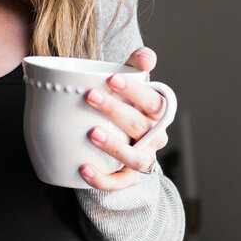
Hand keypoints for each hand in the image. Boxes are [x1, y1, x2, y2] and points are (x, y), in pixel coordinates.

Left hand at [80, 47, 169, 190]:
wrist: (120, 141)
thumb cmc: (124, 106)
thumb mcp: (130, 83)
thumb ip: (136, 65)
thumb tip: (145, 57)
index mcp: (158, 113)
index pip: (153, 101)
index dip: (135, 91)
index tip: (111, 79)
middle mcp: (154, 137)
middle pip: (140, 126)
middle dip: (116, 111)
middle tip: (90, 96)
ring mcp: (143, 159)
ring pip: (136, 158)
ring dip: (115, 146)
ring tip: (91, 133)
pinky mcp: (129, 178)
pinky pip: (119, 183)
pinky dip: (103, 179)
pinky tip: (83, 168)